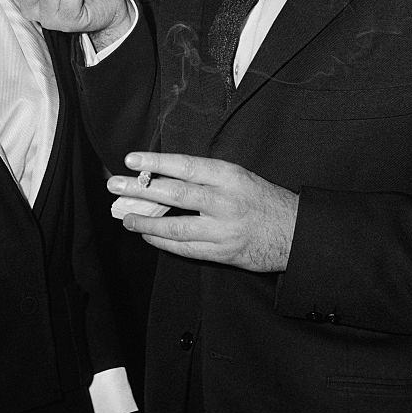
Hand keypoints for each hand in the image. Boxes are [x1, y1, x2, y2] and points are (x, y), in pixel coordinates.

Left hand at [106, 152, 298, 271]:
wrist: (295, 234)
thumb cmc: (262, 200)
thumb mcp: (237, 177)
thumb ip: (204, 177)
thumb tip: (162, 176)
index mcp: (228, 176)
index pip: (185, 166)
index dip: (156, 162)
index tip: (131, 159)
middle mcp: (224, 201)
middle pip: (173, 195)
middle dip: (140, 190)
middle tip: (116, 185)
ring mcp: (223, 230)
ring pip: (175, 227)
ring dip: (145, 223)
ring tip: (125, 217)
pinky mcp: (222, 253)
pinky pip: (185, 248)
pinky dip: (163, 242)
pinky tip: (149, 236)